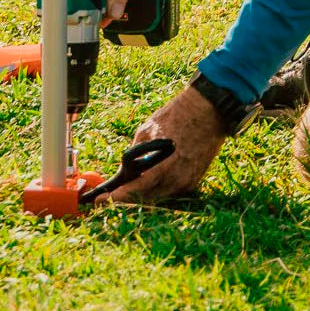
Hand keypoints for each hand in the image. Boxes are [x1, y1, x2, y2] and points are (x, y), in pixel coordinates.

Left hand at [95, 85, 226, 206]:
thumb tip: (126, 168)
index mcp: (162, 167)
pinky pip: (170, 191)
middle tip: (111, 196)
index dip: (116, 198)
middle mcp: (175, 180)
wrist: (208, 110)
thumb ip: (135, 153)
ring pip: (157, 197)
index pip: (135, 191)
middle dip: (126, 198)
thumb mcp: (147, 131)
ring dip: (142, 194)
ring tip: (127, 187)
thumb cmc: (176, 116)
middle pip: (144, 199)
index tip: (101, 200)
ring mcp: (186, 182)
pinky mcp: (193, 180)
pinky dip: (158, 189)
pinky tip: (149, 181)